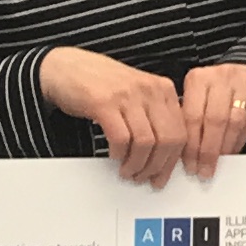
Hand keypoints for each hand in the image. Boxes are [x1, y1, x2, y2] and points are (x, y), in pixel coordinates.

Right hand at [43, 44, 188, 184]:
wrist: (64, 67)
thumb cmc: (100, 84)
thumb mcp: (137, 95)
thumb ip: (154, 117)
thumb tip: (164, 155)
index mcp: (163, 90)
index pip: (181, 132)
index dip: (172, 160)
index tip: (163, 175)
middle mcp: (149, 90)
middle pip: (168, 139)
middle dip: (157, 166)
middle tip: (144, 177)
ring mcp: (127, 95)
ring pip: (147, 142)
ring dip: (137, 164)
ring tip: (128, 171)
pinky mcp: (104, 102)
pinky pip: (121, 138)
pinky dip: (120, 154)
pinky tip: (115, 157)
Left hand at [177, 61, 245, 180]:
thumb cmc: (215, 88)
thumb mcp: (195, 94)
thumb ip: (187, 117)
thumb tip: (179, 152)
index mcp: (198, 79)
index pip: (192, 116)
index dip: (190, 144)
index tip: (188, 164)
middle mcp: (220, 80)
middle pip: (214, 120)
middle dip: (207, 150)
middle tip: (202, 170)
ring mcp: (243, 87)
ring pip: (233, 123)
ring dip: (224, 148)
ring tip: (215, 165)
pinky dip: (238, 142)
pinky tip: (230, 153)